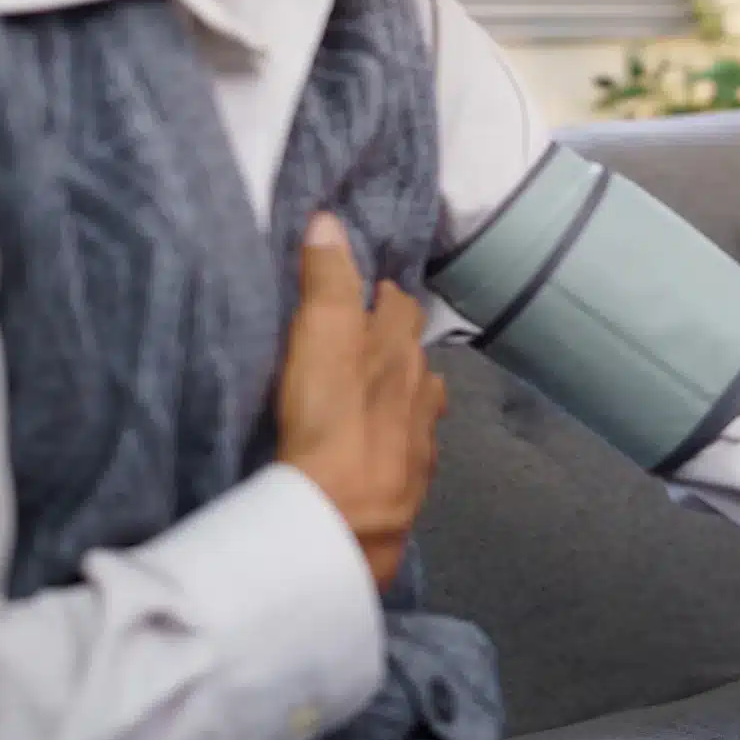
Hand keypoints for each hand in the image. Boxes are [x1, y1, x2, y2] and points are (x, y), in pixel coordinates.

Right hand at [274, 213, 446, 589]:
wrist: (342, 519)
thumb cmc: (327, 419)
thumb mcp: (318, 336)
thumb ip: (326, 280)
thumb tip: (328, 220)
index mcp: (399, 351)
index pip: (399, 307)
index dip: (383, 297)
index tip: (370, 292)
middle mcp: (420, 393)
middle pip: (416, 356)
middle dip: (398, 343)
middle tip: (372, 338)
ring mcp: (420, 444)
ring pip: (421, 405)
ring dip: (407, 393)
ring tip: (385, 393)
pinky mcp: (410, 488)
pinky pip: (412, 453)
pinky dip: (400, 443)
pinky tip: (388, 452)